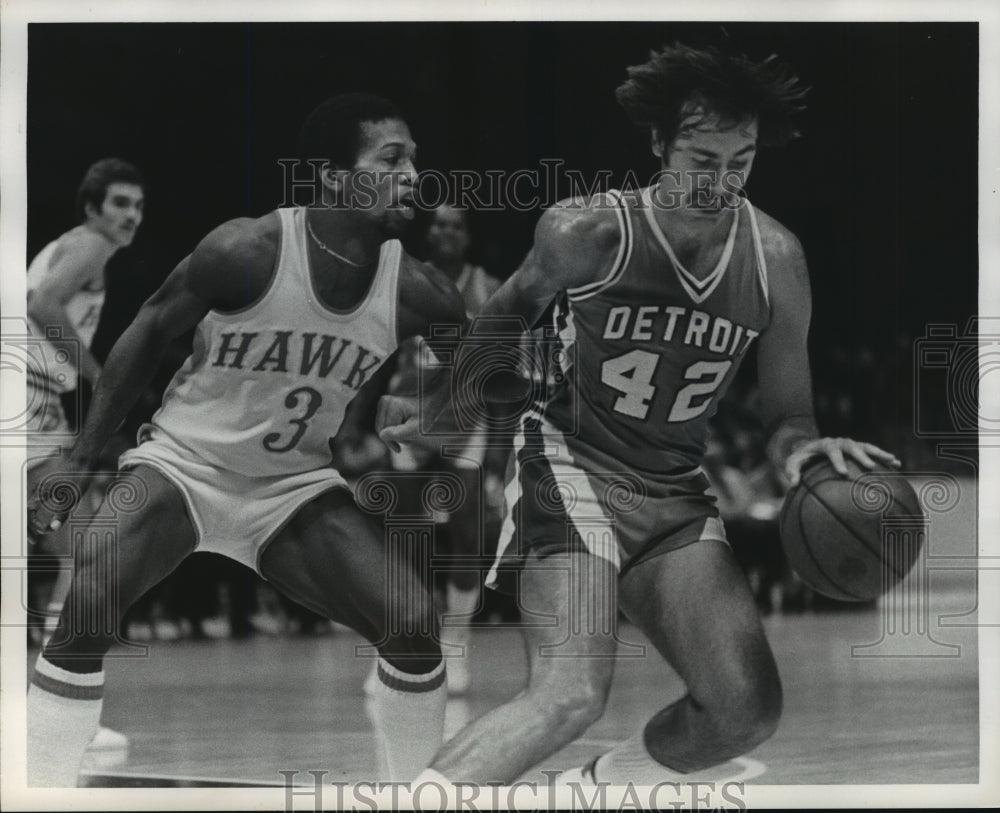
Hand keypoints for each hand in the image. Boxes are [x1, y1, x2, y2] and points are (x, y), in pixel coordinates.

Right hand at [27, 457, 89, 536]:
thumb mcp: (72, 498)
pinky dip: (40, 508)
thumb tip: (53, 528)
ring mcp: (40, 484)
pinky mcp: (46, 481)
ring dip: (35, 517)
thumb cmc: (77, 476)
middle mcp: (36, 489)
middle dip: (31, 526)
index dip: (29, 530)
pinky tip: (50, 512)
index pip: (27, 517)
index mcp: (39, 494)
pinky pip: (38, 497)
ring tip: (43, 527)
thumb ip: (61, 514)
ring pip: (32, 505)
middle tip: (39, 535)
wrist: (81, 458)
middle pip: (27, 512)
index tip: (36, 539)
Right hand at [376, 394, 421, 452]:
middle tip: (409, 441)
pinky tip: (404, 430)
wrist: (431, 403)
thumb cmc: (426, 415)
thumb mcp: (416, 428)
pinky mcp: (384, 405)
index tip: (409, 443)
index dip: (395, 441)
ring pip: (381, 427)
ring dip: (393, 434)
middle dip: (393, 438)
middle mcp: (384, 401)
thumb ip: (399, 433)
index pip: (384, 431)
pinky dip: (392, 429)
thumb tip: (382, 435)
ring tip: (408, 435)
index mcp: (392, 405)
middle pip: (380, 428)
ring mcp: (383, 402)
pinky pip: (383, 423)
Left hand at [785, 437, 900, 485]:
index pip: (832, 451)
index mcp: (825, 444)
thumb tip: (793, 484)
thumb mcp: (792, 462)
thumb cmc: (801, 457)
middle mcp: (840, 442)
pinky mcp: (858, 449)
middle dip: (861, 456)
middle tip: (870, 466)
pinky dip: (884, 457)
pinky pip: (873, 452)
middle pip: (852, 446)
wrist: (810, 446)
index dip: (837, 461)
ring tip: (893, 461)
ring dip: (880, 454)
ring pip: (867, 446)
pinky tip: (897, 465)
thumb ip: (791, 471)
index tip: (843, 472)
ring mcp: (851, 444)